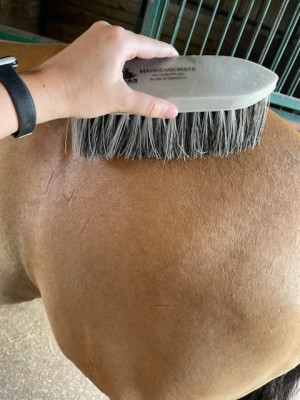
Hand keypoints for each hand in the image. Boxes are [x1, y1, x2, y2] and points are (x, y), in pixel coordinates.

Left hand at [23, 21, 178, 122]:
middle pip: (138, 44)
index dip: (166, 53)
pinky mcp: (85, 42)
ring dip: (134, 59)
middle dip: (150, 59)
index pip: (152, 46)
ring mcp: (94, 35)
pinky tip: (123, 72)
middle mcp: (107, 31)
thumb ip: (148, 104)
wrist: (47, 92)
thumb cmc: (81, 93)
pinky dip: (120, 58)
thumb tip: (171, 110)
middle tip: (162, 74)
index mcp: (119, 40)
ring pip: (123, 46)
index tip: (176, 59)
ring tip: (145, 76)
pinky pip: (110, 47)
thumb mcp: (120, 100)